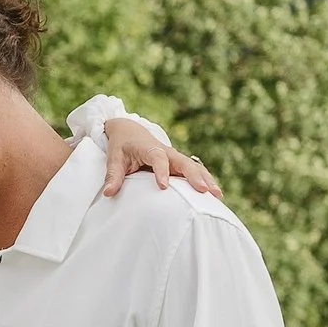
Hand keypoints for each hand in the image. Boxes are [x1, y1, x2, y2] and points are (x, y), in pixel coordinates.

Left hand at [99, 118, 222, 200]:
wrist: (130, 131)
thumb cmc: (121, 146)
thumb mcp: (114, 158)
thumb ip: (113, 175)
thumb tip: (109, 193)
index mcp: (149, 148)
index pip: (158, 159)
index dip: (161, 171)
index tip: (163, 186)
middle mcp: (166, 152)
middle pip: (184, 162)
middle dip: (195, 176)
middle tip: (204, 190)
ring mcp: (174, 158)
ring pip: (194, 167)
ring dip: (206, 179)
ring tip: (218, 195)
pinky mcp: (178, 164)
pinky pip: (195, 171)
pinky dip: (205, 180)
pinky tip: (216, 194)